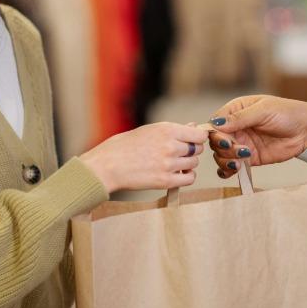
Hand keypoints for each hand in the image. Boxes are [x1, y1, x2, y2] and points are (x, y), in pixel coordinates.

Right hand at [79, 122, 208, 192]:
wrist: (107, 165)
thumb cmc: (125, 146)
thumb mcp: (149, 130)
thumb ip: (173, 130)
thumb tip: (193, 125)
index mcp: (167, 130)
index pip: (199, 134)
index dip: (198, 137)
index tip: (194, 140)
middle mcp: (170, 146)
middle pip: (198, 149)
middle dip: (191, 150)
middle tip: (179, 153)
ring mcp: (169, 164)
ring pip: (194, 164)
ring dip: (187, 164)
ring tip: (173, 163)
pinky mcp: (165, 181)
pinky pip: (189, 179)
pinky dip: (186, 177)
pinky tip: (177, 174)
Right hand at [206, 95, 306, 178]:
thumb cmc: (288, 113)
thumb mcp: (264, 110)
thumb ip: (240, 118)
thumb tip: (216, 124)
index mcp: (236, 110)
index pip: (215, 124)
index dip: (215, 134)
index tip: (225, 140)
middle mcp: (236, 127)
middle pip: (215, 141)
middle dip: (223, 148)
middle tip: (240, 150)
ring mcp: (241, 143)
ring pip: (221, 155)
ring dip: (227, 160)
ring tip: (242, 160)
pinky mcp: (249, 158)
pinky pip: (231, 166)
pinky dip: (228, 170)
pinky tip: (235, 170)